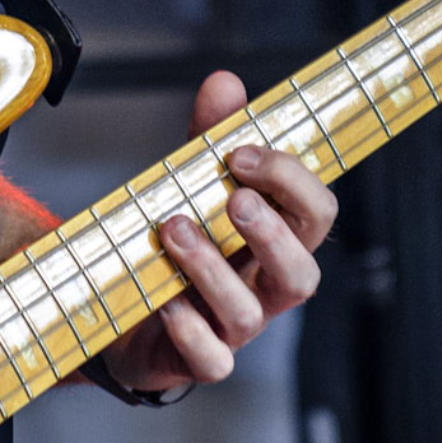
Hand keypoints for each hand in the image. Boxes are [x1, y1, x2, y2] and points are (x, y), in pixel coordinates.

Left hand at [100, 71, 337, 394]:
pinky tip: (163, 300)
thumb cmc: (178, 243)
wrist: (125, 309)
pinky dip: (189, 330)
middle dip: (271, 232)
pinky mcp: (196, 359)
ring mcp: (233, 328)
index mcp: (276, 241)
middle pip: (302, 274)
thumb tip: (224, 82)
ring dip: (211, 268)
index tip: (240, 152)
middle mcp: (264, 288)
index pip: (315, 215)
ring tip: (172, 229)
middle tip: (232, 196)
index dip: (290, 182)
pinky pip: (211, 360)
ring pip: (249, 314)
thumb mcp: (193, 183)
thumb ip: (210, 137)